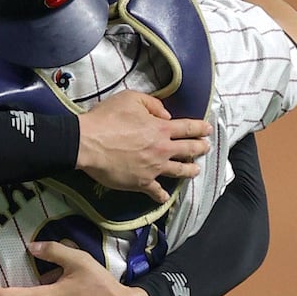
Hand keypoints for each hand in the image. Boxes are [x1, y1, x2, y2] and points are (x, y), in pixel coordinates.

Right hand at [76, 91, 210, 202]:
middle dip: (200, 148)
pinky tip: (166, 197)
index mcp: (161, 128)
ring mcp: (154, 168)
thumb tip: (166, 115)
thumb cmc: (107, 118)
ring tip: (195, 170)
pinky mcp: (141, 182)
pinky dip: (162, 195)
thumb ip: (153, 104)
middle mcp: (162, 149)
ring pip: (179, 171)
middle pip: (189, 150)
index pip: (188, 128)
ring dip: (190, 170)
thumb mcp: (130, 99)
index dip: (200, 128)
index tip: (208, 130)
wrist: (88, 143)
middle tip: (206, 148)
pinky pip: (156, 191)